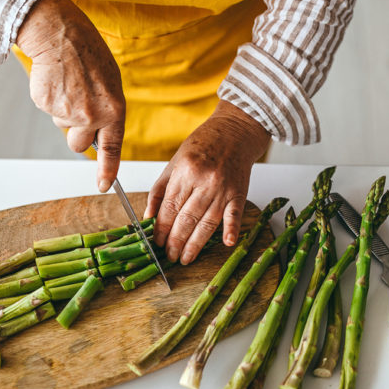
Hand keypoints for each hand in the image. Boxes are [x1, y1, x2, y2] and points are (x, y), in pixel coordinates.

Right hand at [16, 0, 125, 191]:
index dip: (108, 169)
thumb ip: (108, 109)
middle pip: (78, 144)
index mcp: (114, 108)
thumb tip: (98, 131)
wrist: (59, 33)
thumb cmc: (87, 53)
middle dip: (75, 133)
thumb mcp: (110, 82)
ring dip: (63, 113)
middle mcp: (92, 114)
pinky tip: (55, 80)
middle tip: (76, 104)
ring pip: (63, 128)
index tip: (104, 186)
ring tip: (68, 85)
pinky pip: (49, 112)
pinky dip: (50, 99)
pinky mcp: (47, 105)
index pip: (111, 147)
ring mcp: (68, 112)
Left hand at [144, 101, 270, 264]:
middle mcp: (204, 180)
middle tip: (170, 256)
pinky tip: (226, 243)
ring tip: (186, 257)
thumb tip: (149, 217)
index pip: (170, 207)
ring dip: (196, 243)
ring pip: (207, 221)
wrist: (235, 131)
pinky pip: (235, 214)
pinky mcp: (240, 192)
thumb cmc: (203, 145)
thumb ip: (160, 190)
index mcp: (185, 171)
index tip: (156, 243)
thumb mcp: (174, 162)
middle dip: (176, 241)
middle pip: (187, 218)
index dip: (161, 228)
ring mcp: (224, 188)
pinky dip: (231, 229)